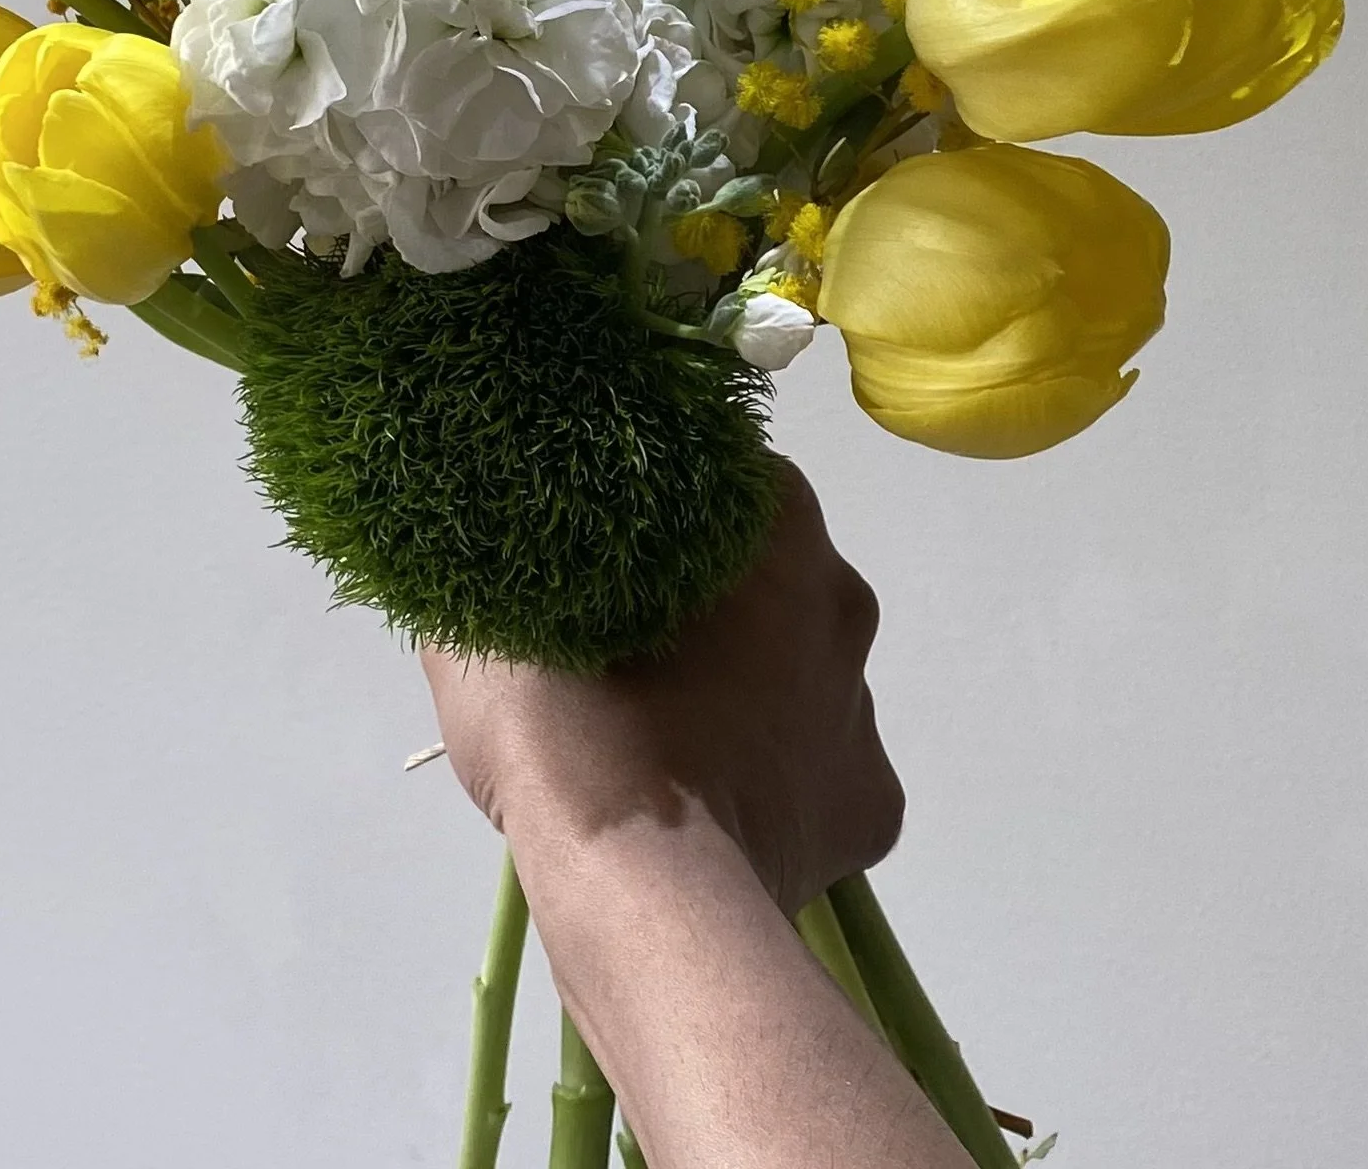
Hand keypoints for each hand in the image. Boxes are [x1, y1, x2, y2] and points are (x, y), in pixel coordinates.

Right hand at [422, 459, 903, 916]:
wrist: (633, 890)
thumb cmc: (571, 725)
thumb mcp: (495, 630)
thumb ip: (508, 578)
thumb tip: (500, 571)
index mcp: (777, 524)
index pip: (728, 478)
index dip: (665, 507)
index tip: (609, 549)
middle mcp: (841, 598)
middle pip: (773, 583)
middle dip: (715, 608)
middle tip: (629, 653)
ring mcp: (862, 708)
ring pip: (801, 683)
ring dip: (749, 700)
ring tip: (670, 748)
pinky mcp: (871, 805)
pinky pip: (824, 779)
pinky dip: (779, 790)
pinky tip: (720, 812)